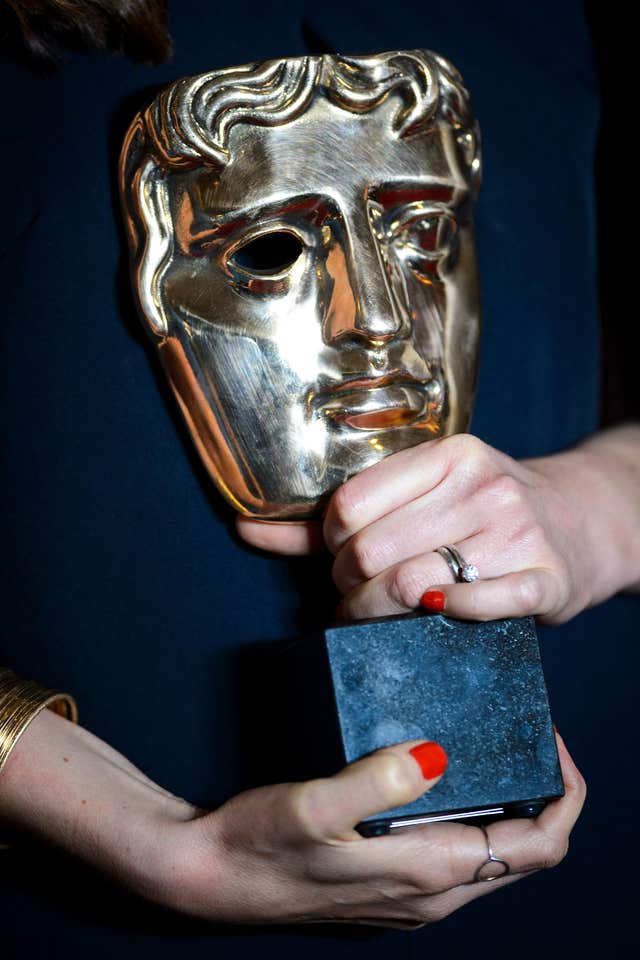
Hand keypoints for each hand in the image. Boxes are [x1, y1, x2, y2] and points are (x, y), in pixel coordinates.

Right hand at [0, 708, 583, 926]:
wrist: (209, 876)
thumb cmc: (257, 843)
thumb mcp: (314, 807)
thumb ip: (379, 781)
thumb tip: (438, 754)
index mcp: (430, 873)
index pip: (538, 845)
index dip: (563, 793)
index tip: (553, 739)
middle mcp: (433, 890)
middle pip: (525, 849)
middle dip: (544, 793)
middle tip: (528, 731)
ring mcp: (412, 888)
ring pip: (493, 847)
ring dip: (510, 799)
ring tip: (493, 740)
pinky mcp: (389, 875)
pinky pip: (456, 843)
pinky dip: (471, 806)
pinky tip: (442, 766)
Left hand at [237, 428, 639, 622]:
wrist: (578, 523)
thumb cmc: (481, 511)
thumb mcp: (419, 495)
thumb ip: (331, 519)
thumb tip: (245, 528)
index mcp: (447, 455)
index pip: (348, 506)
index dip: (331, 545)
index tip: (342, 557)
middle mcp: (482, 485)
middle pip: (369, 552)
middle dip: (348, 587)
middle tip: (356, 596)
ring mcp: (517, 531)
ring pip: (407, 586)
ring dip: (377, 615)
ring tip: (380, 615)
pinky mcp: (545, 579)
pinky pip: (473, 606)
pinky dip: (441, 618)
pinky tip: (432, 617)